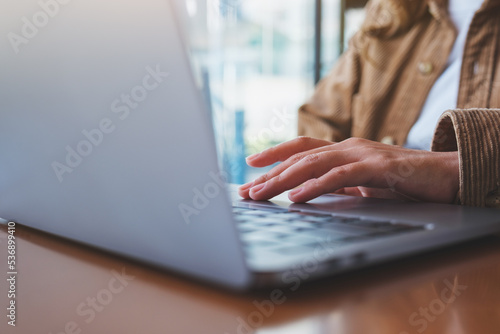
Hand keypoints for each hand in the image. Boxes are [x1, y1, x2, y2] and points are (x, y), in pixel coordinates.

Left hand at [238, 137, 459, 203]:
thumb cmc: (403, 182)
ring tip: (260, 194)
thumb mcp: (362, 184)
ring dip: (283, 180)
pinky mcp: (377, 168)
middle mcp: (347, 147)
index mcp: (343, 150)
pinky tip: (296, 197)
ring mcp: (362, 154)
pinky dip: (315, 186)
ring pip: (313, 164)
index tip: (250, 165)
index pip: (301, 149)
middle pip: (299, 158)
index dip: (274, 154)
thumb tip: (308, 194)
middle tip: (245, 190)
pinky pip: (340, 176)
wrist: (445, 175)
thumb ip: (337, 185)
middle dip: (269, 174)